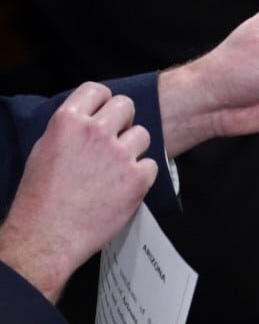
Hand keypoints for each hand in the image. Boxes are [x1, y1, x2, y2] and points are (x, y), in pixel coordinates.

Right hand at [0, 83, 154, 301]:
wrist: (50, 233)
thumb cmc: (42, 196)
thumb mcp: (45, 148)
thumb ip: (71, 129)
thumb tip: (90, 119)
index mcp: (69, 120)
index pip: (98, 90)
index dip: (104, 102)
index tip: (105, 114)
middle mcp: (96, 132)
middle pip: (127, 106)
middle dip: (124, 121)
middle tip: (116, 140)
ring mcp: (120, 154)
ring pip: (143, 135)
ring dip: (134, 149)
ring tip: (117, 168)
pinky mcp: (137, 178)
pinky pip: (151, 165)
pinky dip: (142, 175)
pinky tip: (124, 187)